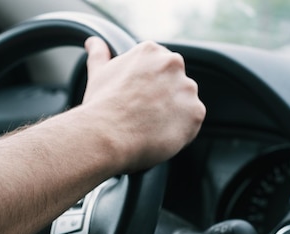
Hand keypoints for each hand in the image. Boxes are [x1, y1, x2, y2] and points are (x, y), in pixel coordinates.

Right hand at [82, 37, 205, 172]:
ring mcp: (187, 88)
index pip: (158, 66)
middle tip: (142, 114)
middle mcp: (173, 64)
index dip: (147, 86)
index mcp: (150, 51)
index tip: (137, 98)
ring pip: (184, 103)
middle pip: (174, 82)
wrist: (107, 135)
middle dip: (162, 97)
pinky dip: (179, 132)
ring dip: (171, 114)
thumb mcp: (97, 74)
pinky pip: (191, 123)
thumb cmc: (101, 106)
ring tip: (148, 127)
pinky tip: (157, 135)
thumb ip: (99, 54)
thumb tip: (94, 42)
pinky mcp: (195, 112)